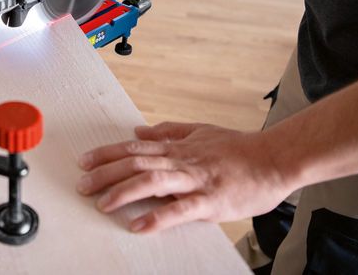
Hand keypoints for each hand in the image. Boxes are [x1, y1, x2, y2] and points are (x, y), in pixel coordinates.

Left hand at [76, 122, 292, 232]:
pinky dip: (158, 217)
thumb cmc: (240, 148)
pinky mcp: (211, 200)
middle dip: (105, 174)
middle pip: (135, 164)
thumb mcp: (199, 131)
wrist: (276, 159)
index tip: (84, 162)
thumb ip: (168, 131)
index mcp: (177, 147)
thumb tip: (138, 131)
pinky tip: (139, 225)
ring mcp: (196, 180)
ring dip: (123, 191)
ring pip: (152, 181)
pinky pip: (181, 210)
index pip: (134, 149)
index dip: (106, 154)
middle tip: (82, 185)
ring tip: (102, 204)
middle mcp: (181, 161)